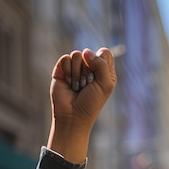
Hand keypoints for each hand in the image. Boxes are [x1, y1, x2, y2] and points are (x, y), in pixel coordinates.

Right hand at [48, 47, 116, 162]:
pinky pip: (65, 59)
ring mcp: (75, 67)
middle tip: (87, 87)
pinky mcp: (62, 68)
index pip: (104, 53)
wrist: (73, 116)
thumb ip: (102, 65)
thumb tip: (85, 51)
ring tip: (77, 87)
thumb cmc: (92, 103)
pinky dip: (68, 73)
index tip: (99, 77)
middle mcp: (89, 67)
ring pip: (77, 55)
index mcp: (104, 71)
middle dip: (89, 72)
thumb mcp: (105, 85)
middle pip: (89, 53)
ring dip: (78, 74)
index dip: (101, 61)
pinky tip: (69, 84)